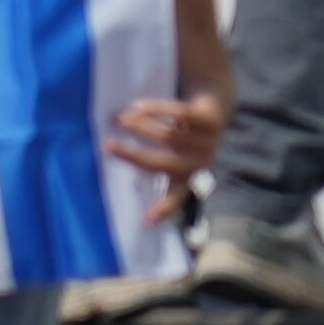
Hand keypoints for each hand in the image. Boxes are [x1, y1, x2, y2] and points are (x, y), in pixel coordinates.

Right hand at [111, 84, 231, 225]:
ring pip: (168, 136)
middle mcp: (198, 164)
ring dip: (140, 126)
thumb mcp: (175, 153)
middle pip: (162, 163)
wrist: (216, 103)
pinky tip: (138, 105)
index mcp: (188, 178)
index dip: (162, 209)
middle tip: (107, 145)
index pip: (175, 197)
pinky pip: (181, 114)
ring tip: (119, 118)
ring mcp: (207, 142)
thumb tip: (112, 158)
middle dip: (132, 155)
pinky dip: (157, 109)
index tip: (145, 221)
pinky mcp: (211, 120)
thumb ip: (155, 160)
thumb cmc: (185, 133)